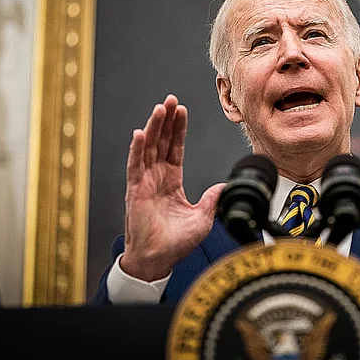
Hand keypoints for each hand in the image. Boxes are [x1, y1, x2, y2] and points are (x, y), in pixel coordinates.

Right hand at [120, 94, 224, 280]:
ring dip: (153, 127)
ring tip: (159, 108)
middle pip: (161, 142)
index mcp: (171, 181)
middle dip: (166, 120)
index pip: (175, 148)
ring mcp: (144, 182)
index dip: (178, 129)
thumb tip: (224, 186)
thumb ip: (212, 199)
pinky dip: (137, 149)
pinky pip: (135, 166)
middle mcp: (156, 178)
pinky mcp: (135, 191)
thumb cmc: (175, 243)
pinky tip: (141, 133)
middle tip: (170, 99)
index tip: (181, 110)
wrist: (158, 260)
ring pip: (148, 148)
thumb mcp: (202, 218)